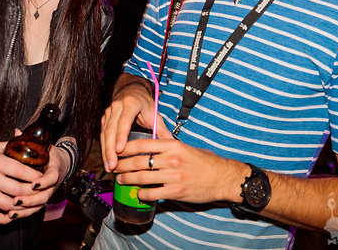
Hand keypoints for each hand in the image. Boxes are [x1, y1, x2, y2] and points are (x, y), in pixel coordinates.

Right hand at [0, 140, 44, 224]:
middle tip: (40, 191)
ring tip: (29, 202)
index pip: (21, 171)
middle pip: (18, 190)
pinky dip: (4, 218)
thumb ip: (10, 146)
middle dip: (32, 192)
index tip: (43, 176)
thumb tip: (26, 143)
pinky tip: (12, 214)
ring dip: (21, 206)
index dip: (35, 176)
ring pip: (8, 205)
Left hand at [9, 144, 69, 218]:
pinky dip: (24, 213)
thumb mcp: (44, 146)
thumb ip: (30, 140)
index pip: (52, 177)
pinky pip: (35, 209)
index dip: (44, 181)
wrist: (61, 163)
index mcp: (54, 169)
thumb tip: (17, 131)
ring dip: (26, 209)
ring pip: (39, 205)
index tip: (34, 184)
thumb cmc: (49, 154)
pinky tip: (12, 215)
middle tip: (16, 200)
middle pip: (45, 196)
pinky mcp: (42, 199)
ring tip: (12, 210)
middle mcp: (52, 183)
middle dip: (30, 199)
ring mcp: (48, 192)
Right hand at [100, 77, 167, 172]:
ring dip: (105, 151)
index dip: (121, 135)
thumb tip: (173, 145)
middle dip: (110, 149)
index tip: (120, 150)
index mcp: (131, 103)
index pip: (124, 120)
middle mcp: (117, 106)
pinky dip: (104, 148)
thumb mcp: (154, 114)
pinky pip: (102, 135)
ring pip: (104, 133)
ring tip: (109, 167)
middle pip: (111, 129)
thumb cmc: (144, 103)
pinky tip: (107, 160)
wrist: (132, 91)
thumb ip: (162, 129)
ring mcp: (109, 112)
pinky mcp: (104, 119)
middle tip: (113, 165)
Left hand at [113, 137, 243, 204]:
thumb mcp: (186, 148)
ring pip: (142, 177)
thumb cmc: (205, 162)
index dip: (126, 147)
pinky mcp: (175, 191)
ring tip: (121, 180)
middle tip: (115, 167)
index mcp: (173, 145)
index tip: (117, 149)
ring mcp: (173, 176)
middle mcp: (171, 159)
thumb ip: (169, 147)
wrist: (222, 178)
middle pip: (139, 161)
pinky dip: (142, 193)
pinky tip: (138, 193)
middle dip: (123, 165)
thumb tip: (151, 147)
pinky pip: (152, 193)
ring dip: (128, 179)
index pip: (143, 144)